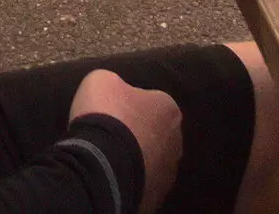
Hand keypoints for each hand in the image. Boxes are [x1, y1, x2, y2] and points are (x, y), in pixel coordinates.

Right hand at [69, 70, 181, 213]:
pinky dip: (132, 179)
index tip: (113, 110)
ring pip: (152, 161)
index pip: (153, 102)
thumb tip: (115, 91)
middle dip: (138, 134)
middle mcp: (176, 140)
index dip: (131, 105)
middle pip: (156, 133)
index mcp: (169, 108)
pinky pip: (143, 183)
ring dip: (137, 158)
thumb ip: (116, 83)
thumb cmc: (106, 115)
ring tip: (110, 157)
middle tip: (112, 134)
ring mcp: (168, 172)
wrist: (102, 164)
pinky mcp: (157, 196)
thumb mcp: (102, 81)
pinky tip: (113, 175)